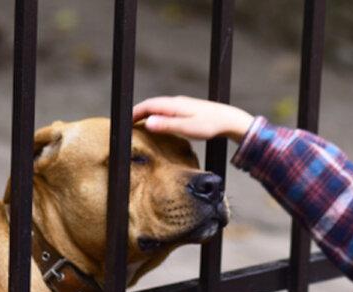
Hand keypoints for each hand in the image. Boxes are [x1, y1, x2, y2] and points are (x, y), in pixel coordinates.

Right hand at [133, 96, 254, 142]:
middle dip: (138, 112)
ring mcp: (181, 104)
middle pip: (151, 104)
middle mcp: (176, 102)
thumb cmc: (210, 125)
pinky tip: (159, 122)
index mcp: (173, 105)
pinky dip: (157, 114)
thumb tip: (148, 122)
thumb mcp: (187, 129)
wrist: (228, 120)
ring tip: (139, 123)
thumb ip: (167, 125)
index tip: (124, 122)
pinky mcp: (187, 108)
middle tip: (127, 123)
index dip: (134, 113)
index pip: (148, 106)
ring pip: (159, 106)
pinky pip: (166, 109)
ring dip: (147, 113)